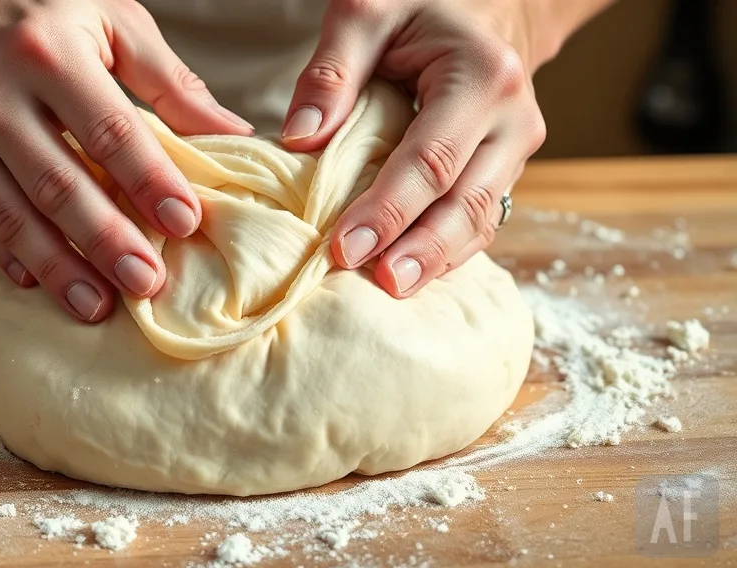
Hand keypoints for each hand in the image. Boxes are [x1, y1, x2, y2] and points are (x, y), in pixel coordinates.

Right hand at [0, 0, 252, 320]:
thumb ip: (169, 82)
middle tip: (147, 284)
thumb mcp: (108, 19)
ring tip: (98, 307)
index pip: (108, 130)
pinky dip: (11, 257)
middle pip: (58, 184)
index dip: (149, 181)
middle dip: (106, 241)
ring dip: (59, 267)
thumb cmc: (37, 8)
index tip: (186, 223)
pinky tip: (42, 283)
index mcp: (47, 53)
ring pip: (13, 215)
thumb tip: (231, 136)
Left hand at [283, 0, 546, 297]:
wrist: (486, 6)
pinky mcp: (505, 170)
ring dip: (436, 261)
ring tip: (392, 290)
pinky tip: (411, 274)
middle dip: (419, 250)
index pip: (431, 160)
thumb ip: (332, 71)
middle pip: (465, 203)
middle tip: (376, 285)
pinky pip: (480, 220)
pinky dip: (447, 252)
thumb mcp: (369, 12)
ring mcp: (516, 150)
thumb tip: (299, 139)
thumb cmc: (421, 6)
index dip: (388, 209)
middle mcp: (513, 120)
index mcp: (483, 78)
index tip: (344, 246)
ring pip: (480, 220)